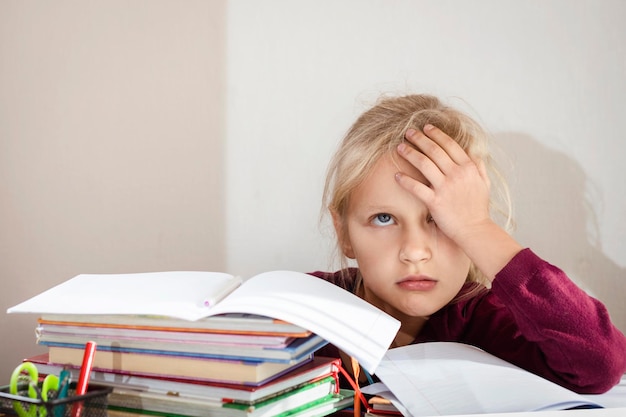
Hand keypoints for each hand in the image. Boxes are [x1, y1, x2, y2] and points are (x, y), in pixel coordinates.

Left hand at [394, 124, 491, 243]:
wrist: (475, 230)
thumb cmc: (478, 209)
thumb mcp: (484, 184)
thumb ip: (479, 167)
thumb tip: (475, 154)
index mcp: (469, 167)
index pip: (450, 144)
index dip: (436, 134)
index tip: (426, 127)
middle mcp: (457, 174)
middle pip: (434, 150)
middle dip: (419, 139)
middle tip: (408, 132)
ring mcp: (445, 187)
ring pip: (424, 164)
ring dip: (410, 153)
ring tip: (400, 147)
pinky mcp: (435, 201)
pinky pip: (416, 187)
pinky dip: (405, 180)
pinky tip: (396, 175)